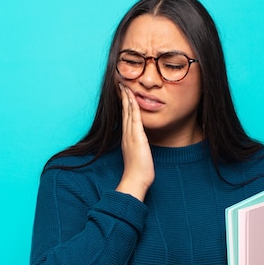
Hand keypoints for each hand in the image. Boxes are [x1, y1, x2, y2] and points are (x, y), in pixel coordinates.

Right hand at [115, 83, 154, 200]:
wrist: (135, 180)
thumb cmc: (138, 171)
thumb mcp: (138, 155)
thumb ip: (138, 147)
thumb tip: (142, 143)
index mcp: (127, 138)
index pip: (125, 117)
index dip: (124, 104)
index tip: (124, 93)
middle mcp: (126, 134)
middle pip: (124, 111)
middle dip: (123, 97)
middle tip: (121, 84)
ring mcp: (131, 135)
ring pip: (128, 112)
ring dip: (127, 98)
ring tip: (125, 86)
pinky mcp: (137, 137)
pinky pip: (135, 118)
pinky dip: (133, 107)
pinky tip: (133, 98)